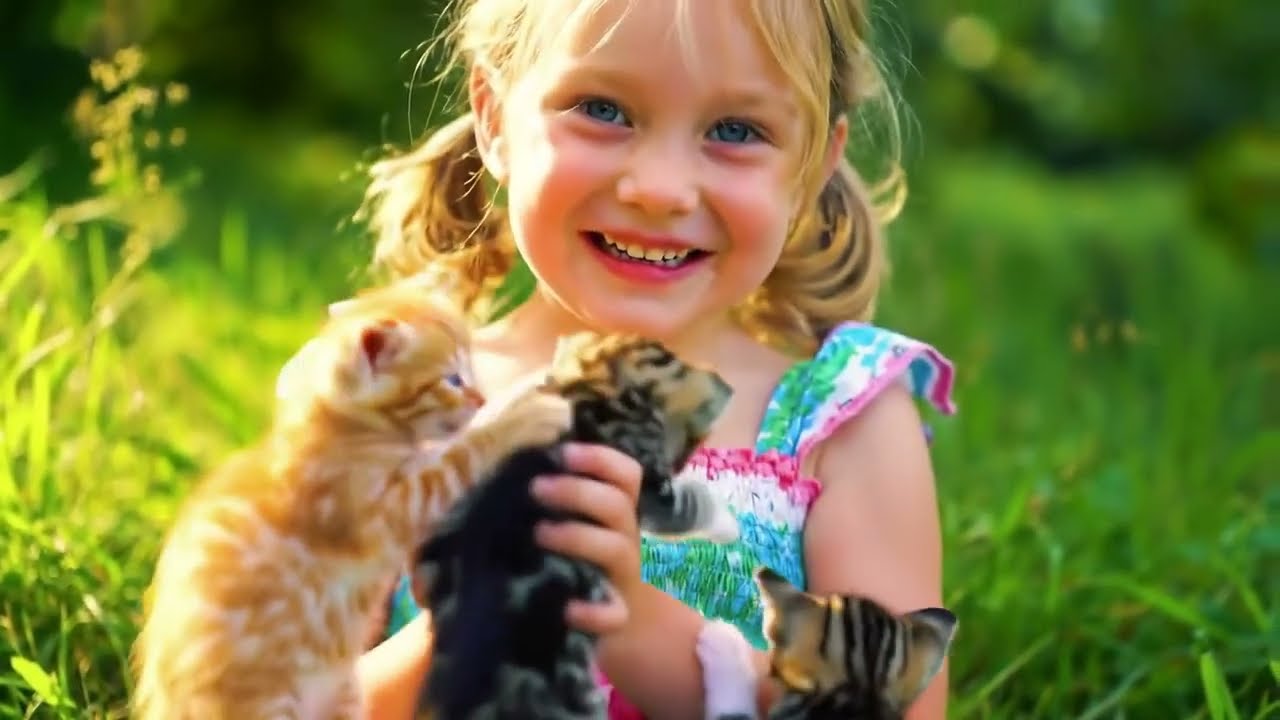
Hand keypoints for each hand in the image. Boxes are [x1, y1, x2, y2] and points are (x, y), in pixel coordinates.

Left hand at [531, 442, 642, 635]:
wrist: (599, 618)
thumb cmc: (568, 559)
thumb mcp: (563, 522)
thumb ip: (548, 497)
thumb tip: (505, 467)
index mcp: (614, 512)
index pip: (626, 474)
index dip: (600, 459)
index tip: (563, 454)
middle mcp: (624, 539)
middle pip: (617, 505)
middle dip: (577, 491)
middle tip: (536, 488)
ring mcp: (622, 578)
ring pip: (617, 549)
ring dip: (578, 535)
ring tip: (538, 533)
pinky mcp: (614, 617)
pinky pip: (615, 614)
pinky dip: (593, 611)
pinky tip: (567, 609)